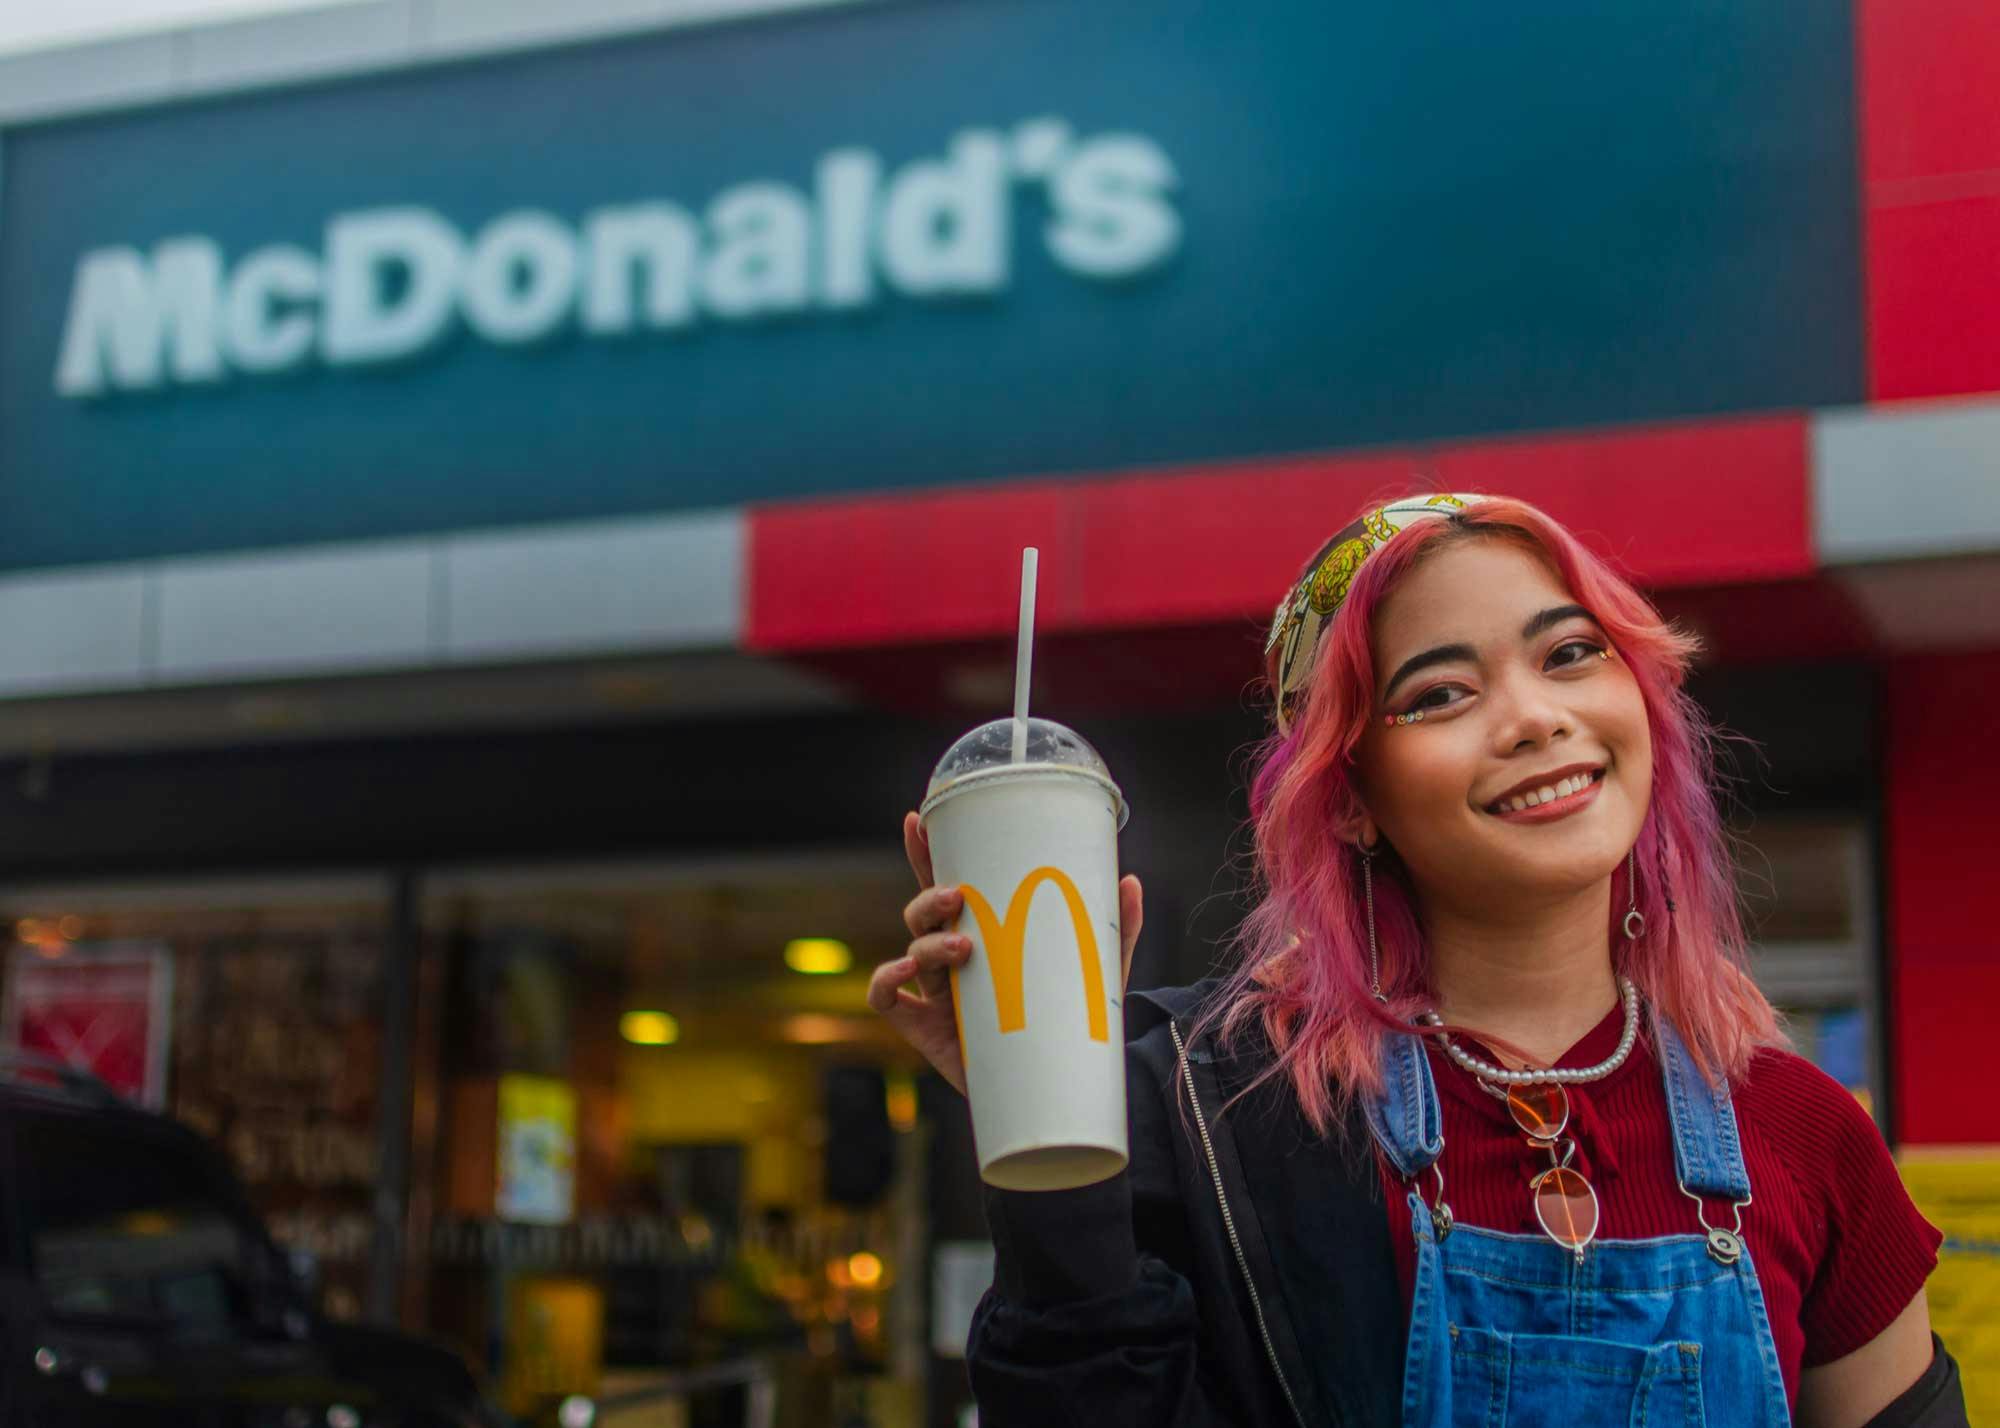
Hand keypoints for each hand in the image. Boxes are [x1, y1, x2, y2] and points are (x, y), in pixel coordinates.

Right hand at [868, 811, 1143, 1095]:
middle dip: (929, 894)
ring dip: (927, 940)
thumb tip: (1132, 882)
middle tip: (958, 895)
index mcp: (986, 935)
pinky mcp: (926, 1029)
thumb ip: (1115, 929)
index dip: (928, 853)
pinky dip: (884, 979)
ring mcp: (936, 993)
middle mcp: (955, 959)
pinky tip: (902, 971)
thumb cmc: (1071, 1023)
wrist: (1059, 1088)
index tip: (920, 819)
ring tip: (963, 947)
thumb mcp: (1098, 973)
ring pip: (911, 948)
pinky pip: (886, 999)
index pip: (950, 886)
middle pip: (922, 912)